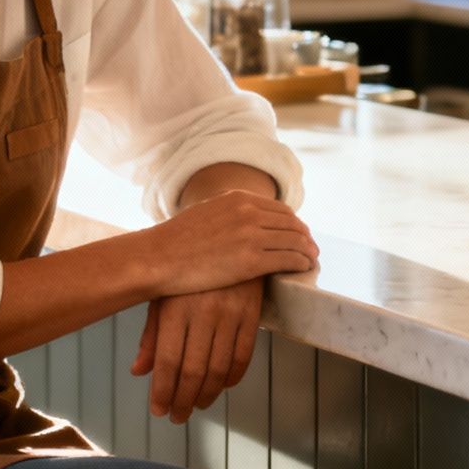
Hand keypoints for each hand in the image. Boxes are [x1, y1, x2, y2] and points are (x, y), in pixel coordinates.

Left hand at [132, 281, 260, 421]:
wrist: (227, 234)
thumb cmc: (185, 270)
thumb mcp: (162, 295)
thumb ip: (151, 334)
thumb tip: (139, 371)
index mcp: (175, 308)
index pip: (168, 362)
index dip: (163, 392)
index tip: (159, 410)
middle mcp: (203, 312)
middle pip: (194, 371)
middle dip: (183, 400)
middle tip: (177, 416)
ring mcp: (231, 312)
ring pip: (220, 368)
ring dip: (207, 394)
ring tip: (196, 405)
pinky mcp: (252, 312)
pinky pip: (244, 354)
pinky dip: (233, 377)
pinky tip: (222, 386)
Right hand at [151, 189, 318, 295]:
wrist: (157, 257)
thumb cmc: (174, 241)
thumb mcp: (205, 213)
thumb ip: (228, 213)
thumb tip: (243, 222)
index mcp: (238, 199)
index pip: (280, 210)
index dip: (295, 224)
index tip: (300, 235)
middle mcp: (249, 212)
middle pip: (292, 224)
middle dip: (305, 237)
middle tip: (311, 249)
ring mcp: (251, 235)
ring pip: (294, 241)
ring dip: (308, 251)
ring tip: (311, 260)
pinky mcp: (251, 260)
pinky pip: (288, 259)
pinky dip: (301, 263)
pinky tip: (304, 269)